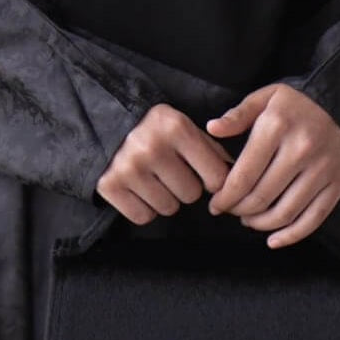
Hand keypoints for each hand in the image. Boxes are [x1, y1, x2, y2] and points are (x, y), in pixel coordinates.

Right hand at [94, 102, 234, 222]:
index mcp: (175, 127)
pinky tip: (137, 189)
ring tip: (152, 179)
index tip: (205, 177)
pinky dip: (143, 208)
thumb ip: (210, 149)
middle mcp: (151, 146)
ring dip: (164, 199)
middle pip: (191, 195)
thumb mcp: (182, 126)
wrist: (103, 123)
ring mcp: (128, 167)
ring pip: (168, 208)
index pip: (216, 177)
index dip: (213, 181)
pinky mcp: (109, 185)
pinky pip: (143, 217)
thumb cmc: (153, 129)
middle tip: (169, 172)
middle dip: (184, 187)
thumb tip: (236, 179)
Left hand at [205, 84, 339, 247]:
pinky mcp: (339, 183)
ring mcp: (323, 169)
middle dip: (239, 211)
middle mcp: (302, 149)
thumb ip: (238, 115)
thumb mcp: (266, 97)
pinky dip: (291, 236)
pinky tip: (273, 240)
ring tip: (249, 220)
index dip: (225, 198)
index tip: (215, 205)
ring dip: (261, 224)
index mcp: (277, 127)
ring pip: (285, 213)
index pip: (243, 177)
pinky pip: (313, 219)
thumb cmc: (296, 104)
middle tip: (231, 211)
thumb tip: (212, 129)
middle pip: (261, 198)